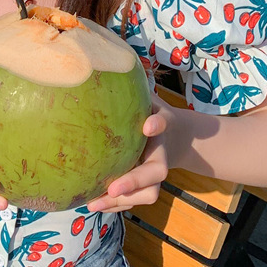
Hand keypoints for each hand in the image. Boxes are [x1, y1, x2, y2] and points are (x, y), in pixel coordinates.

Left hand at [86, 91, 171, 213]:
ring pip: (148, 194)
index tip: (147, 126)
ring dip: (121, 201)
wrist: (175, 137)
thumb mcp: (147, 98)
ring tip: (93, 203)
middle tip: (114, 187)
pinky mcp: (145, 187)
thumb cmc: (151, 112)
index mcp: (162, 128)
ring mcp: (155, 175)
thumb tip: (107, 62)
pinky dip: (115, 205)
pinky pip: (134, 201)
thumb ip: (134, 89)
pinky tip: (92, 203)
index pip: (162, 123)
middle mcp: (161, 154)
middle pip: (158, 173)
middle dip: (136, 181)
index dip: (157, 124)